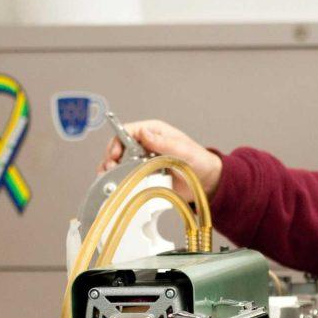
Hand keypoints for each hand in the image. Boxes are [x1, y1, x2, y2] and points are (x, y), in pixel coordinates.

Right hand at [97, 119, 222, 201]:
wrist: (207, 182)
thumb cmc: (199, 160)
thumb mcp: (183, 150)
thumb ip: (164, 143)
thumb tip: (144, 133)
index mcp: (154, 132)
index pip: (128, 131)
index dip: (118, 142)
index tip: (116, 154)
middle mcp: (145, 145)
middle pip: (119, 148)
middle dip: (112, 158)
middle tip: (111, 168)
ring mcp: (143, 161)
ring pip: (120, 163)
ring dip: (113, 170)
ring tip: (110, 178)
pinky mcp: (144, 176)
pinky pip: (128, 177)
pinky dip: (121, 181)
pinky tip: (118, 186)